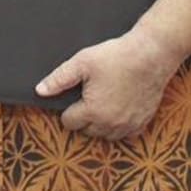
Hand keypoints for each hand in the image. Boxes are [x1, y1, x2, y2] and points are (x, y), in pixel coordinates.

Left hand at [35, 30, 176, 140]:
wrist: (150, 55)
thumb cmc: (115, 56)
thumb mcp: (82, 62)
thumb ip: (59, 79)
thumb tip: (40, 91)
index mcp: (92, 111)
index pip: (69, 123)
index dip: (68, 110)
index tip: (74, 97)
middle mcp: (110, 124)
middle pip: (87, 131)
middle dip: (83, 119)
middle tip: (87, 98)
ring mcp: (128, 125)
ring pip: (106, 136)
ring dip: (100, 125)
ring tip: (101, 105)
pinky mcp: (143, 122)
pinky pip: (127, 135)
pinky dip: (121, 127)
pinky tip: (119, 111)